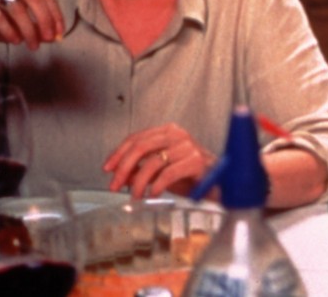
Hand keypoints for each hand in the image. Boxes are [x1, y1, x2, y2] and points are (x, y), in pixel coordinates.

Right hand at [0, 0, 64, 49]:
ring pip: (16, 7)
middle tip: (48, 39)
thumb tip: (56, 38)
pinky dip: (9, 30)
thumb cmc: (3, 24)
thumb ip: (40, 29)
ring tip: (32, 46)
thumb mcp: (25, 27)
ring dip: (28, 29)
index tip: (60, 33)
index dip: (55, 13)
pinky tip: (15, 41)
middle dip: (44, 19)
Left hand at [103, 123, 217, 198]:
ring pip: (152, 162)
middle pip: (141, 146)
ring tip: (135, 195)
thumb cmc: (190, 175)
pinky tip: (154, 193)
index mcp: (168, 132)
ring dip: (138, 182)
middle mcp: (178, 135)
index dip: (118, 153)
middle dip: (123, 168)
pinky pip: (168, 173)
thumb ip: (141, 169)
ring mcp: (188, 147)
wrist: (220, 182)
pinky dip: (156, 185)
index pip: (136, 138)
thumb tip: (120, 176)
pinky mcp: (196, 162)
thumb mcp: (161, 170)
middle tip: (115, 184)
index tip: (107, 168)